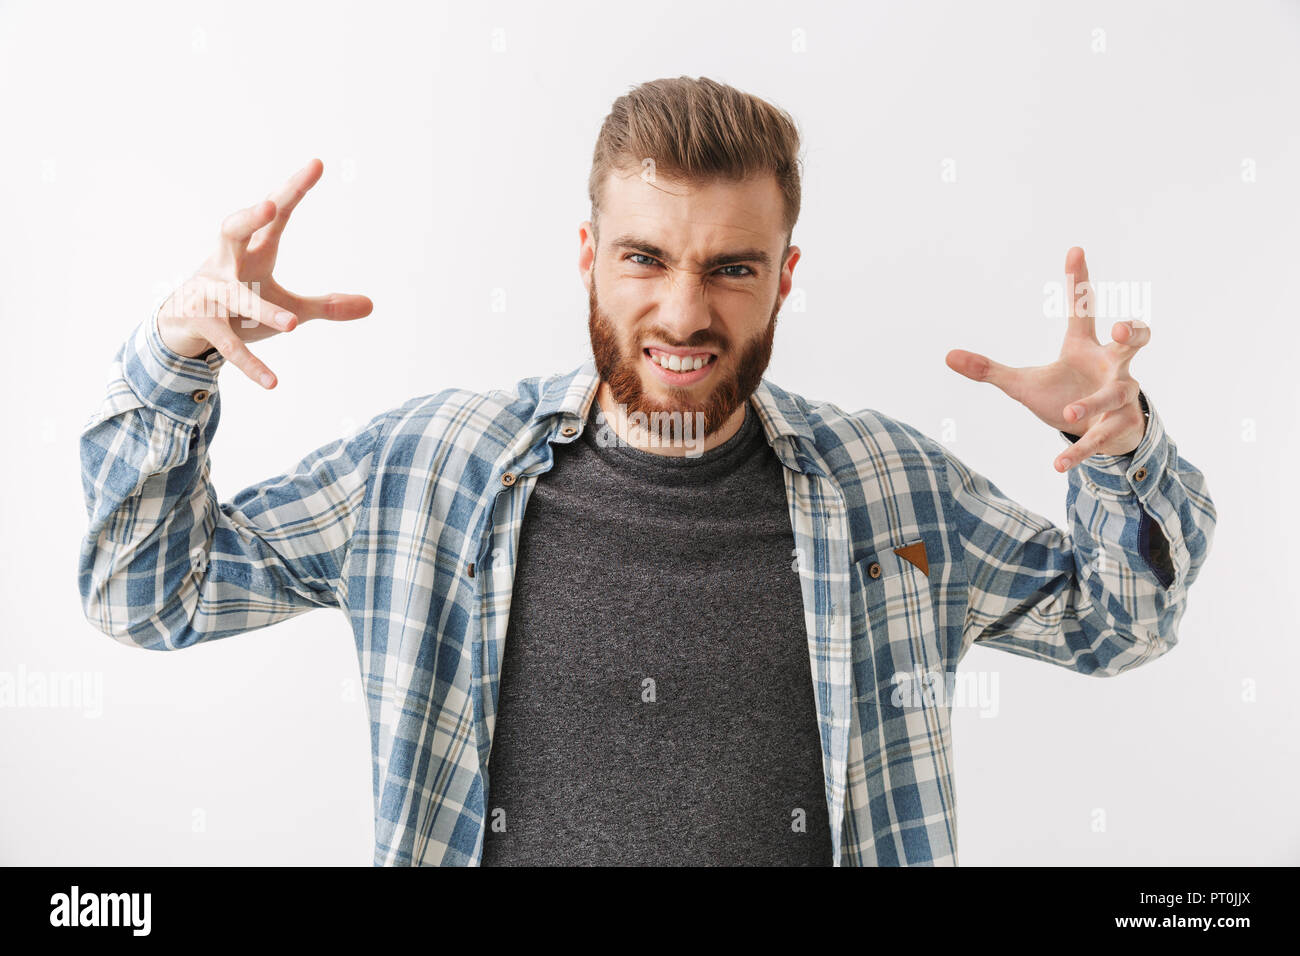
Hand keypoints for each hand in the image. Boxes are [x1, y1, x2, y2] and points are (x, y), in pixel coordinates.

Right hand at [156, 158, 372, 387]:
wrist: (182, 328)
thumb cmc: (238, 305)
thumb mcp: (286, 305)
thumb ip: (326, 305)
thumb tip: (372, 304)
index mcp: (250, 251)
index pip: (277, 217)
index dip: (295, 190)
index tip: (318, 163)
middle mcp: (225, 264)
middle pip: (231, 230)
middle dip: (249, 217)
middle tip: (271, 204)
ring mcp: (208, 293)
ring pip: (233, 296)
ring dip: (262, 310)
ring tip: (292, 325)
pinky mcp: (200, 324)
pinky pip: (227, 345)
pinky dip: (250, 364)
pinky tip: (274, 383)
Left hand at [945, 246, 1148, 471]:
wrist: (1100, 433)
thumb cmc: (1065, 397)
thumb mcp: (1021, 385)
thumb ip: (988, 370)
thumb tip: (947, 355)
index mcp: (1086, 348)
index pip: (1083, 309)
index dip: (1079, 281)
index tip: (1074, 250)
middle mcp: (1111, 366)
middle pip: (1133, 340)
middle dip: (1132, 332)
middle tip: (1120, 327)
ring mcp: (1120, 396)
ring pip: (1116, 393)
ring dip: (1094, 403)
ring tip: (1070, 415)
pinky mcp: (1118, 427)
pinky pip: (1100, 438)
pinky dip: (1079, 452)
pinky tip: (1057, 465)